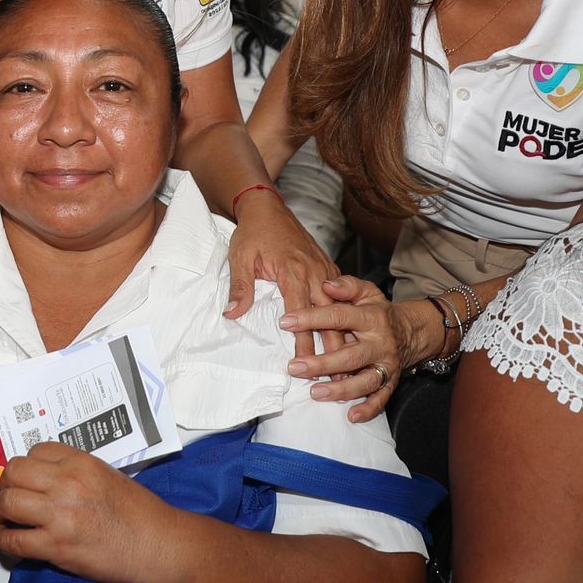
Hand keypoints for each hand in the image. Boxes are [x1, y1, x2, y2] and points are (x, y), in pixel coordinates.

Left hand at [0, 444, 164, 582]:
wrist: (154, 545)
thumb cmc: (135, 510)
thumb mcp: (104, 474)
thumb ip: (73, 470)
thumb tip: (42, 473)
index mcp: (79, 462)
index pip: (34, 452)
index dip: (26, 467)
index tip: (25, 480)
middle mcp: (66, 483)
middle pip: (14, 473)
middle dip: (6, 486)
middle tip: (9, 498)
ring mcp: (60, 515)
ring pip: (7, 503)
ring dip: (0, 512)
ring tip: (4, 519)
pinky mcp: (56, 546)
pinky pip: (14, 539)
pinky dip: (4, 540)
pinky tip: (7, 541)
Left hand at [225, 192, 336, 360]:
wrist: (267, 207)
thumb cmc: (253, 232)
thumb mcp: (241, 257)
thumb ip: (240, 287)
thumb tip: (233, 314)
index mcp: (293, 272)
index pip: (301, 315)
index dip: (304, 342)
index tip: (305, 366)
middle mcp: (314, 273)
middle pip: (328, 317)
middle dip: (333, 347)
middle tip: (336, 376)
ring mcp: (324, 270)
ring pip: (339, 309)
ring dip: (343, 336)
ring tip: (347, 364)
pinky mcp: (328, 268)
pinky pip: (341, 296)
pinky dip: (346, 317)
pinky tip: (350, 336)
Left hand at [278, 276, 436, 422]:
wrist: (412, 331)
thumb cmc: (379, 311)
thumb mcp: (367, 292)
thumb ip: (347, 286)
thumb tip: (326, 284)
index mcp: (371, 318)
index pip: (339, 317)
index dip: (312, 318)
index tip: (286, 322)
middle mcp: (380, 343)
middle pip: (350, 356)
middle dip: (322, 363)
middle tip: (295, 368)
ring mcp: (386, 365)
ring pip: (364, 381)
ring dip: (340, 390)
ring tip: (315, 392)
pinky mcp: (392, 382)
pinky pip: (382, 398)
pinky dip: (369, 408)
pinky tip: (351, 415)